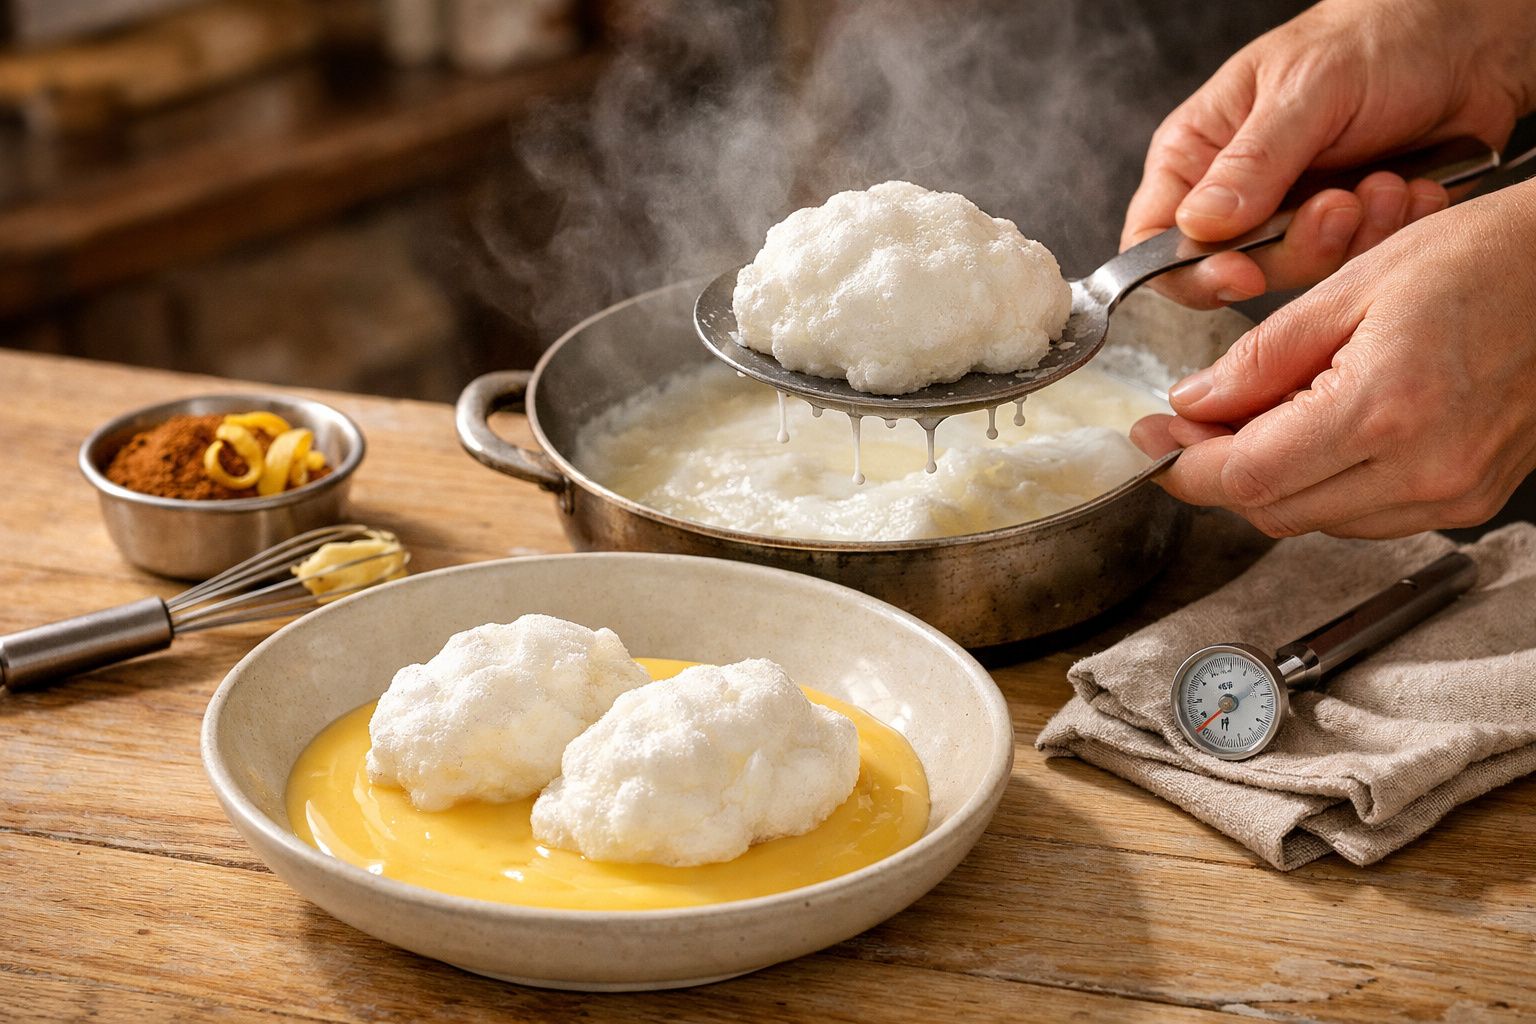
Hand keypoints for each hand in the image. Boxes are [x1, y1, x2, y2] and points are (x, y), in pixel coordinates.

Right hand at [1121, 0, 1535, 309]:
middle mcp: (1236, 194)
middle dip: (1297, 247)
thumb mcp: (1306, 90)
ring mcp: (1290, 216)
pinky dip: (1390, 233)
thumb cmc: (1372, 38)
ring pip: (1297, 274)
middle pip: (1231, 270)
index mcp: (1197, 154)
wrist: (1464, 37)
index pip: (1154, 240)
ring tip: (1386, 184)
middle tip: (1341, 204)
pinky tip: (1411, 188)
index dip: (1188, 271)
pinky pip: (1354, 265)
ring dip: (1353, 236)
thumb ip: (1252, 162)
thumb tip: (1198, 225)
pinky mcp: (1344, 231)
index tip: (1242, 273)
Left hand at [1131, 179, 1535, 537]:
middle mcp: (1423, 468)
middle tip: (1192, 428)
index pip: (1248, 476)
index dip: (1186, 467)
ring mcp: (1453, 493)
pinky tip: (1319, 434)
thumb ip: (1262, 358)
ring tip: (1259, 420)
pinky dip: (1326, 484)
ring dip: (1272, 481)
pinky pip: (1368, 515)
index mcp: (1384, 409)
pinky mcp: (1471, 499)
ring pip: (1317, 520)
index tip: (1152, 445)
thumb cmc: (1486, 258)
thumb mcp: (1352, 286)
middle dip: (1220, 474)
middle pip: (1275, 510)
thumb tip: (1195, 404)